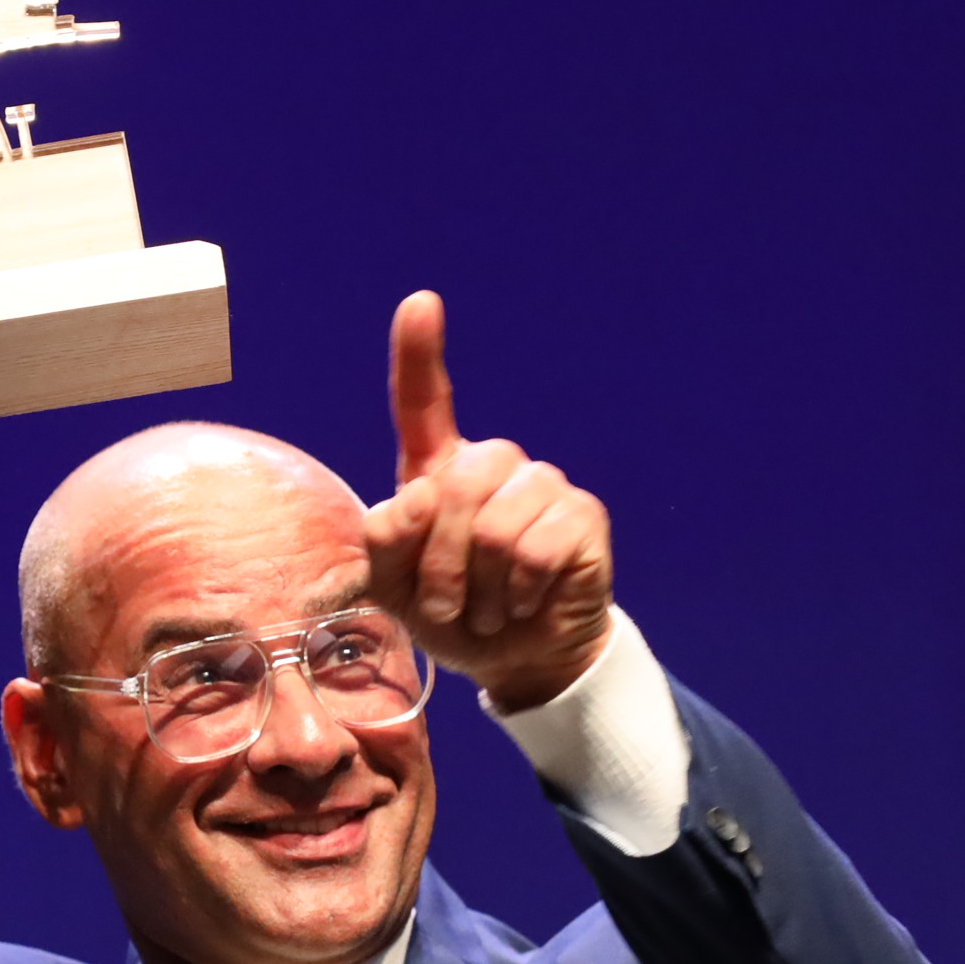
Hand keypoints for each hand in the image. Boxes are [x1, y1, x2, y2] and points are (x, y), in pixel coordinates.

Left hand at [361, 290, 614, 711]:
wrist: (516, 660)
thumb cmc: (454, 616)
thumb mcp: (395, 592)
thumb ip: (383, 544)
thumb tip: (411, 497)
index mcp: (437, 472)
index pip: (424, 404)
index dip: (419, 354)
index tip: (421, 303)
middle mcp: (490, 466)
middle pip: (453, 487)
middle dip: (438, 562)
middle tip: (448, 606)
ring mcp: (541, 486)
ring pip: (495, 524)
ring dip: (481, 586)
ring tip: (489, 607)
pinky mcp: (581, 515)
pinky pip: (536, 548)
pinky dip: (520, 591)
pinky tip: (525, 601)